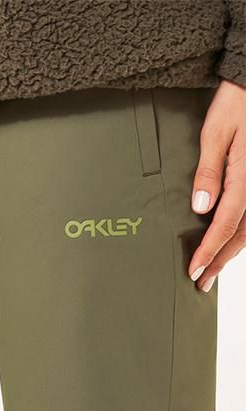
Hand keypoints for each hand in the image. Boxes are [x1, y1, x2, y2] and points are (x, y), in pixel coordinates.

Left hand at [189, 79, 245, 291]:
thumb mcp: (215, 132)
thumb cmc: (236, 103)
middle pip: (241, 234)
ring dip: (231, 252)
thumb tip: (201, 206)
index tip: (194, 270)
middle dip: (220, 261)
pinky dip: (241, 235)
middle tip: (201, 283)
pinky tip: (228, 244)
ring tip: (213, 271)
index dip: (209, 250)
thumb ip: (208, 171)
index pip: (225, 224)